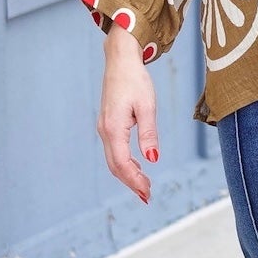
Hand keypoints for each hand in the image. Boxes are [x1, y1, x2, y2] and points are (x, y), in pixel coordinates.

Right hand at [96, 25, 158, 203]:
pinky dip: (125, 163)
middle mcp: (105, 131)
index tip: (148, 192)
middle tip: (147, 196)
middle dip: (131, 183)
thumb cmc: (135, 80)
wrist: (120, 61)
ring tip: (144, 186)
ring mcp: (104, 128)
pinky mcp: (108, 124)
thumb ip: (149, 134)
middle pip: (116, 166)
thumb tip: (152, 158)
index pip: (123, 163)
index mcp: (113, 128)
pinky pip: (114, 150)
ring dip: (128, 175)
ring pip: (114, 160)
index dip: (135, 180)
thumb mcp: (147, 106)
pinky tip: (138, 166)